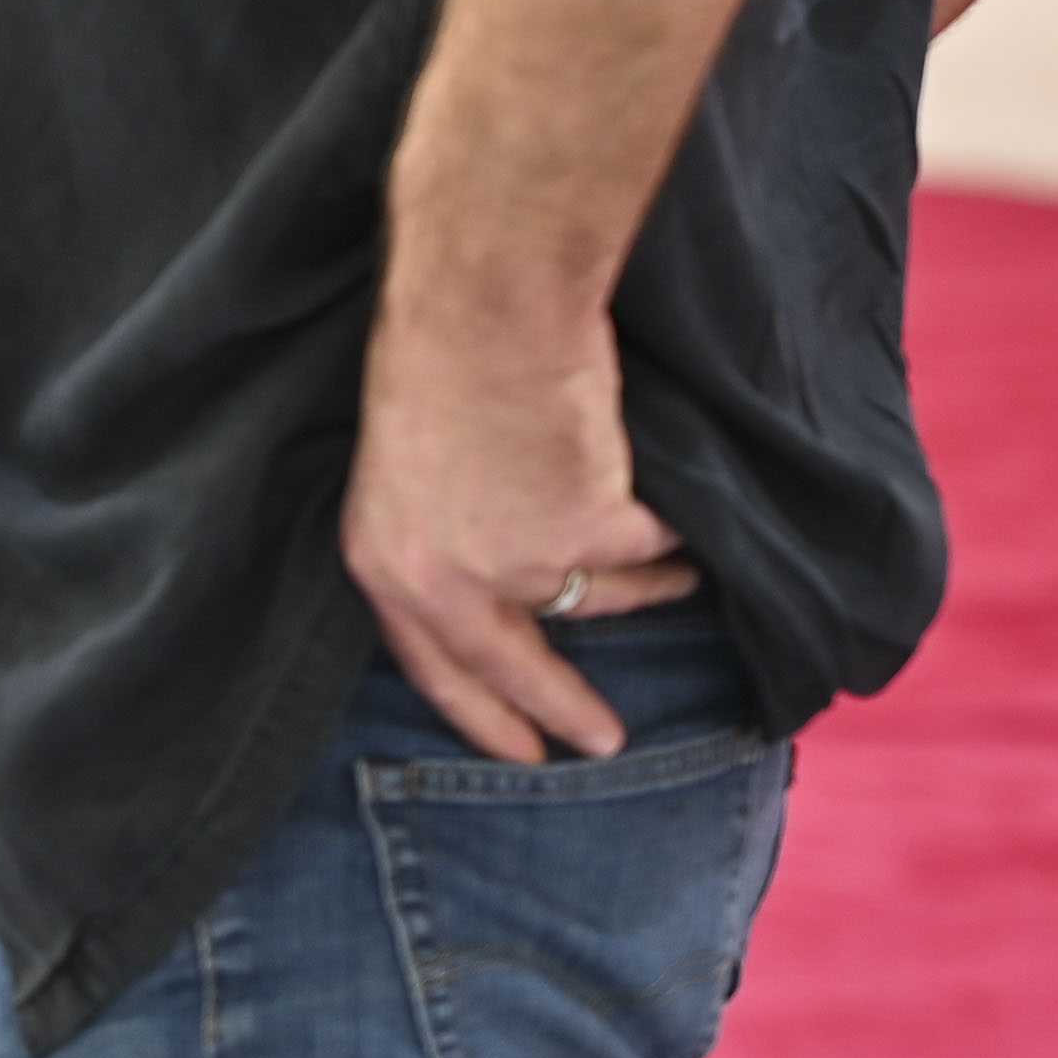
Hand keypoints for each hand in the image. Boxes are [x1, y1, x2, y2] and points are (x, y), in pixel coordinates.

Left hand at [339, 291, 702, 764]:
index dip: (476, 712)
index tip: (520, 751)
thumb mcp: (403, 474)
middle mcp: (447, 582)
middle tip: (606, 742)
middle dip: (569, 710)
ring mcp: (524, 564)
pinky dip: (673, 527)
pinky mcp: (595, 536)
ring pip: (609, 596)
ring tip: (662, 555)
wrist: (484, 306)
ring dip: (646, 582)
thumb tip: (506, 595)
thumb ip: (439, 541)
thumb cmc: (436, 362)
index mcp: (383, 563)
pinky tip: (668, 488)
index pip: (429, 667)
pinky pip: (658, 547)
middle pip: (519, 666)